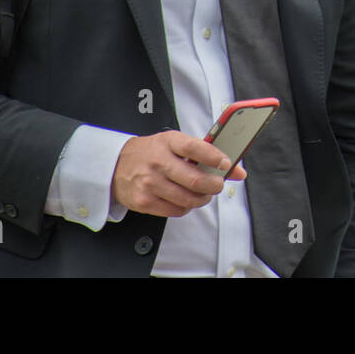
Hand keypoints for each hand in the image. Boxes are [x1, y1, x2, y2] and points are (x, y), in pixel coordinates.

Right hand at [111, 131, 247, 217]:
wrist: (116, 165)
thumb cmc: (152, 152)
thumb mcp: (175, 143)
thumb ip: (205, 153)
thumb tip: (238, 171)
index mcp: (168, 142)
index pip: (195, 148)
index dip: (214, 157)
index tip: (226, 163)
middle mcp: (158, 162)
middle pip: (195, 179)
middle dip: (214, 185)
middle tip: (218, 184)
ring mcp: (150, 183)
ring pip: (188, 199)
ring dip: (203, 198)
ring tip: (204, 193)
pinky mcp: (144, 201)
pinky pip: (176, 211)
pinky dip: (187, 207)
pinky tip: (186, 200)